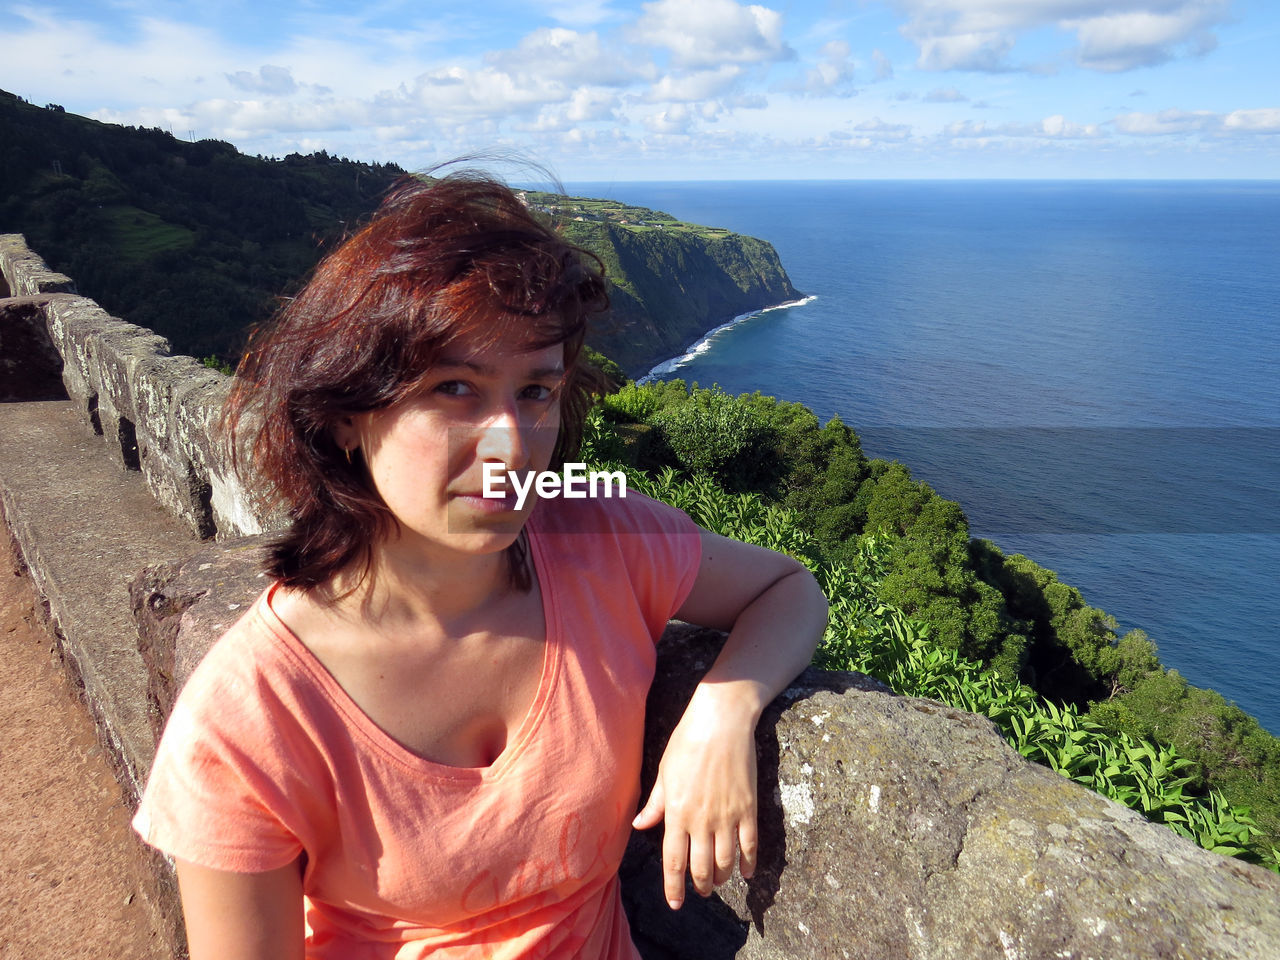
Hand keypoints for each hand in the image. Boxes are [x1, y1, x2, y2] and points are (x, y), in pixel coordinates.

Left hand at [631, 683, 760, 909]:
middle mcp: (701, 820)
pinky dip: (748, 863)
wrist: (721, 720)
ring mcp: (727, 815)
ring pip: (726, 862)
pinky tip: (745, 872)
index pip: (674, 861)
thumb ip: (655, 804)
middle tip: (699, 892)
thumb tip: (639, 825)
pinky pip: (750, 845)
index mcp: (676, 812)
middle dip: (699, 886)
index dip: (674, 887)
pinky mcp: (749, 808)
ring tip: (718, 882)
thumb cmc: (687, 741)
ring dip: (721, 878)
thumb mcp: (664, 771)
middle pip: (701, 867)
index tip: (675, 903)